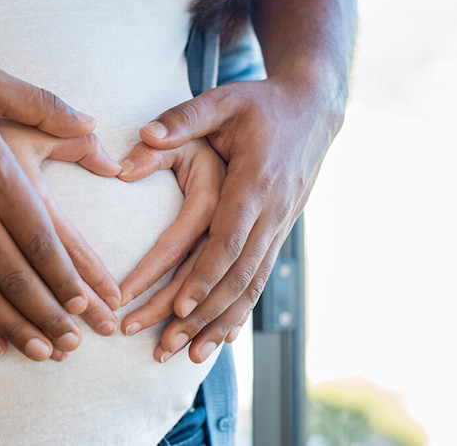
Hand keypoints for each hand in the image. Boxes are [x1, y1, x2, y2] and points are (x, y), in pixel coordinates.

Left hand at [123, 75, 342, 362]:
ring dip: (220, 324)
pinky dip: (239, 313)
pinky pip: (259, 281)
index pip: (229, 238)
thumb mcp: (223, 100)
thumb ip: (183, 118)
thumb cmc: (260, 104)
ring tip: (187, 356)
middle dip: (202, 315)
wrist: (312, 110)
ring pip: (250, 286)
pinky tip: (219, 340)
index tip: (179, 306)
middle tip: (165, 345)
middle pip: (237, 275)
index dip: (205, 275)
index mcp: (255, 182)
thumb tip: (143, 136)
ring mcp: (278, 227)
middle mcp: (271, 212)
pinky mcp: (277, 235)